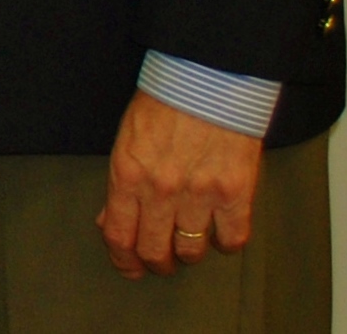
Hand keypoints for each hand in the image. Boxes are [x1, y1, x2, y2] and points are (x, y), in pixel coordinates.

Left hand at [98, 90, 263, 276]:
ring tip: (191, 241)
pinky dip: (226, 242)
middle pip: (155, 252)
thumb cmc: (164, 102)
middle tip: (161, 260)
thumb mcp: (127, 140)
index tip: (130, 267)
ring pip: (192, 252)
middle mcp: (161, 190)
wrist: (207, 79)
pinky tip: (221, 230)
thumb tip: (111, 219)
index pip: (120, 235)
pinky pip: (232, 240)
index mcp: (127, 174)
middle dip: (156, 263)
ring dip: (190, 253)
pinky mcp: (236, 193)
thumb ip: (121, 183)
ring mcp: (200, 194)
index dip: (124, 260)